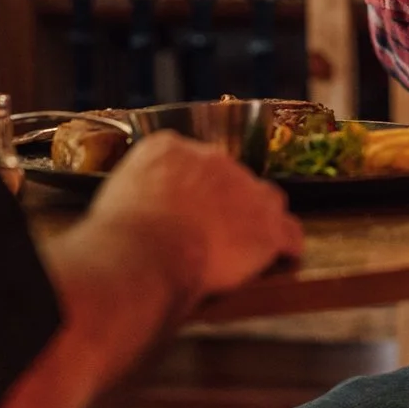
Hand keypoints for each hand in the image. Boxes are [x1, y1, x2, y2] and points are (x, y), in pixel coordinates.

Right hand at [87, 131, 302, 296]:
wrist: (146, 254)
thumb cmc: (121, 234)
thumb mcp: (119, 191)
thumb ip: (140, 185)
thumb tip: (144, 197)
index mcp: (172, 150)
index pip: (192, 160)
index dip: (192, 186)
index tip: (186, 205)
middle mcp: (214, 161)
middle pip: (231, 177)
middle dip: (225, 201)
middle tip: (211, 230)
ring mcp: (246, 192)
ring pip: (267, 199)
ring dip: (260, 217)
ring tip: (248, 240)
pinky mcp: (267, 229)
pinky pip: (289, 234)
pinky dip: (286, 245)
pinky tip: (283, 257)